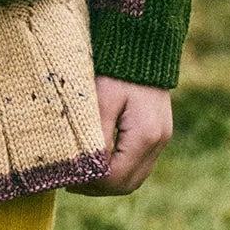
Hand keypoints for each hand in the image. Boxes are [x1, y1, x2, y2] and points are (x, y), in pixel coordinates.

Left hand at [69, 77, 171, 195]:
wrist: (143, 41)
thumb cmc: (117, 67)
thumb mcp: (102, 98)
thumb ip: (97, 135)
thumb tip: (89, 168)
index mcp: (145, 135)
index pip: (116, 177)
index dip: (91, 183)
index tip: (68, 178)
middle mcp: (158, 141)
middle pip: (128, 183)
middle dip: (99, 187)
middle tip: (72, 182)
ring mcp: (161, 138)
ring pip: (135, 177)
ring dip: (110, 181)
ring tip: (83, 175)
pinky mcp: (159, 132)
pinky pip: (139, 163)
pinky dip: (120, 168)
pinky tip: (100, 161)